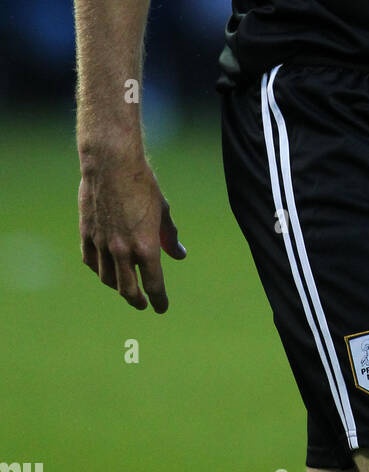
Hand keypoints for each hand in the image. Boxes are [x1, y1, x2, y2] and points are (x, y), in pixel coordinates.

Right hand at [79, 157, 185, 311]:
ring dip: (118, 287)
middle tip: (143, 303)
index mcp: (146, 247)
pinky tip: (105, 270)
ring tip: (126, 287)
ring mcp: (102, 245)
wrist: (111, 164)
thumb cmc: (142, 184)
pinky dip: (100, 270)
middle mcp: (123, 251)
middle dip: (138, 300)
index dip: (159, 300)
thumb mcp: (162, 210)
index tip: (162, 308)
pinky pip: (92, 262)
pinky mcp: (87, 235)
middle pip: (128, 290)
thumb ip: (169, 236)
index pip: (154, 285)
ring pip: (108, 279)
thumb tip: (179, 255)